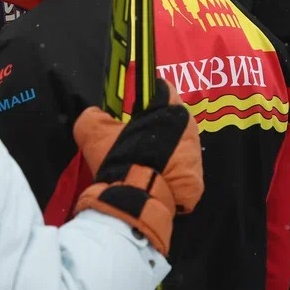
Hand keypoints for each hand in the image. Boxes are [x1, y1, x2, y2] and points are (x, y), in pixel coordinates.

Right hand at [72, 80, 202, 254]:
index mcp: (170, 109)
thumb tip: (95, 114)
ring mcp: (196, 156)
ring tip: (142, 163)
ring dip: (164, 151)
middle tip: (133, 138)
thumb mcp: (93, 131)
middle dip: (155, 126)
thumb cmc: (120, 157)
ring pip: (178, 146)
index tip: (131, 106)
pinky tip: (152, 180)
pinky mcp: (196, 181)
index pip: (162, 90)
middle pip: (171, 120)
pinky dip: (169, 175)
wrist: (136, 199)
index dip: (145, 96)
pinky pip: (181, 173)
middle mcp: (190, 128)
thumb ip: (94, 116)